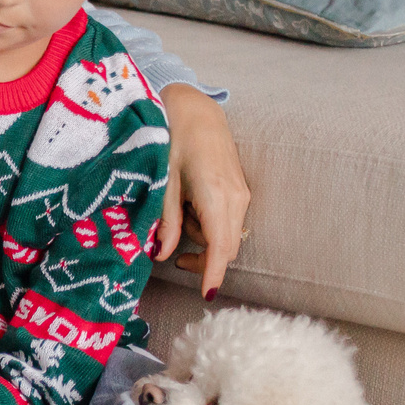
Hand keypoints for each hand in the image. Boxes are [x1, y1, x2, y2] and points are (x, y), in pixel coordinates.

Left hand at [156, 82, 252, 297]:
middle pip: (225, 247)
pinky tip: (191, 203)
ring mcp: (242, 193)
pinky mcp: (240, 188)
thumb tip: (164, 254)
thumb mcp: (163, 182)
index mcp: (216, 198)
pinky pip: (227, 219)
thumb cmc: (172, 140)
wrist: (195, 110)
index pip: (219, 248)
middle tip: (172, 257)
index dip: (212, 274)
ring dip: (203, 237)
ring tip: (178, 211)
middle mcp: (236, 198)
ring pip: (226, 234)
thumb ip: (165, 221)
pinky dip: (209, 222)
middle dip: (202, 259)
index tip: (207, 295)